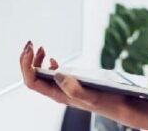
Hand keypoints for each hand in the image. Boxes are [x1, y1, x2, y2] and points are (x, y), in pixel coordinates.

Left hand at [18, 41, 147, 130]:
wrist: (121, 104)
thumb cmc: (108, 101)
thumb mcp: (92, 96)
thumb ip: (74, 89)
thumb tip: (57, 75)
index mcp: (58, 95)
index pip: (32, 81)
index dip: (26, 65)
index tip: (30, 48)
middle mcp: (57, 91)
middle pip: (32, 76)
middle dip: (27, 59)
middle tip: (31, 43)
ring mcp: (63, 87)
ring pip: (40, 74)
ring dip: (35, 60)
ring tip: (39, 47)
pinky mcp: (70, 83)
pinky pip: (51, 74)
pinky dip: (46, 63)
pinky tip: (51, 57)